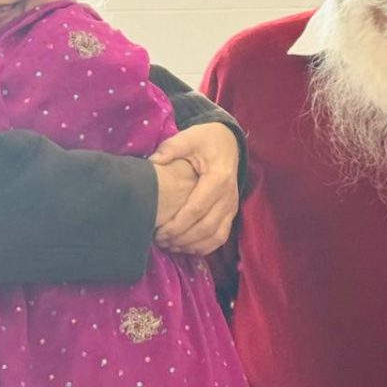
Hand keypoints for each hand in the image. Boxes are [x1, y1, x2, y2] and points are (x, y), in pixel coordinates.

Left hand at [149, 122, 239, 255]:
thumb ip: (171, 148)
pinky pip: (221, 237)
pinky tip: (186, 248)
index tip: (159, 232)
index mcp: (218, 178)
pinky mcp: (231, 213)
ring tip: (171, 247)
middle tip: (160, 241)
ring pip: (215, 236)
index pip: (197, 209)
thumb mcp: (189, 137)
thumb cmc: (205, 140)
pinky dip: (204, 247)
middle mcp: (228, 196)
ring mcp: (232, 206)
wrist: (227, 142)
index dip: (178, 224)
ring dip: (192, 245)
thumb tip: (154, 161)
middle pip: (206, 227)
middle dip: (182, 238)